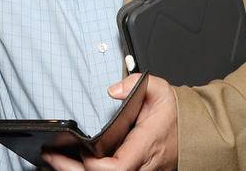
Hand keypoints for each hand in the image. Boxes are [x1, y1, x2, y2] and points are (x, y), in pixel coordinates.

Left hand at [42, 73, 177, 170]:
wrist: (195, 131)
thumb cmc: (175, 112)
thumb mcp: (159, 89)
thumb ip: (136, 84)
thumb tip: (113, 90)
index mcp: (146, 145)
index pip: (118, 166)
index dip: (95, 165)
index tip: (80, 150)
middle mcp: (143, 165)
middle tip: (51, 156)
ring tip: (54, 159)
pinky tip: (70, 164)